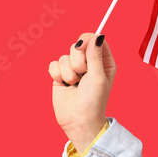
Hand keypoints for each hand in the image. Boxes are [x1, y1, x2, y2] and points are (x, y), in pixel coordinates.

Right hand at [48, 33, 115, 150]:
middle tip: (82, 75)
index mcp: (104, 61)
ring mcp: (74, 68)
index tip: (83, 49)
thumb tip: (97, 36)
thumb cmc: (93, 101)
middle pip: (77, 45)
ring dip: (68, 72)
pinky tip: (65, 85)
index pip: (95, 39)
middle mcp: (89, 62)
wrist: (78, 120)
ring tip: (75, 84)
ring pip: (64, 56)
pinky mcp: (60, 75)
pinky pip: (53, 64)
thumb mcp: (98, 77)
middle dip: (77, 61)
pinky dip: (57, 75)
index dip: (87, 41)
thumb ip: (95, 56)